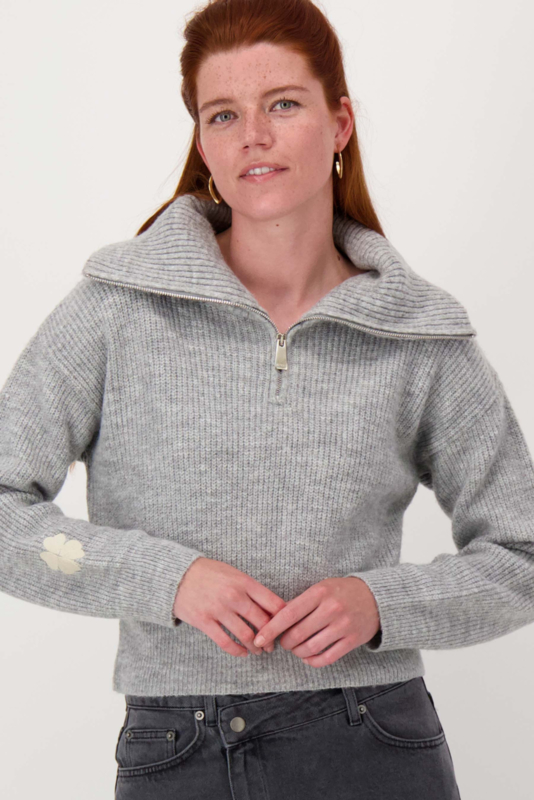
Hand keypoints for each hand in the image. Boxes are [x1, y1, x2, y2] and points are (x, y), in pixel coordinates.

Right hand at [173, 557, 284, 656]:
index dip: (283, 619)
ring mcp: (219, 609)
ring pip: (246, 635)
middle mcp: (234, 596)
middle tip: (272, 645)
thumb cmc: (209, 573)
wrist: (178, 574)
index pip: (274, 603)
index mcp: (244, 582)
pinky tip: (242, 653)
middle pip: (262, 622)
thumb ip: (251, 589)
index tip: (283, 627)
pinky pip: (226, 642)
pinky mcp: (204, 621)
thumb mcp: (233, 573)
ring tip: (258, 651)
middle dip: (271, 638)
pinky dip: (237, 651)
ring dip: (256, 647)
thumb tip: (271, 609)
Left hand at [252, 577, 379, 666]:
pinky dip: (312, 661)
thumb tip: (275, 619)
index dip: (271, 628)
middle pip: (297, 634)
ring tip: (296, 648)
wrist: (376, 598)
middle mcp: (331, 609)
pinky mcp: (352, 641)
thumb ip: (301, 602)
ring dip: (297, 652)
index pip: (289, 613)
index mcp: (320, 593)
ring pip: (310, 648)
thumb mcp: (322, 588)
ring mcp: (343, 626)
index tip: (259, 638)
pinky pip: (326, 658)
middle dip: (285, 642)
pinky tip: (308, 657)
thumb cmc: (342, 592)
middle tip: (283, 642)